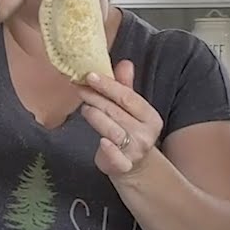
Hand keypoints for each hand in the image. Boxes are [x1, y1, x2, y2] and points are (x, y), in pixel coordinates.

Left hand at [77, 60, 163, 178]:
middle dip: (96, 98)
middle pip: (116, 112)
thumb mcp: (130, 109)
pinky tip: (101, 142)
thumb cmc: (128, 131)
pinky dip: (109, 150)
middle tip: (79, 87)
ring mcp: (136, 151)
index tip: (90, 75)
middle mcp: (146, 134)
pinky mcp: (124, 166)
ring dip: (96, 117)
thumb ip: (125, 87)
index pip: (127, 97)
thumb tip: (125, 63)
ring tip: (85, 108)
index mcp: (150, 116)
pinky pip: (117, 157)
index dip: (108, 85)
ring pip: (112, 131)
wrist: (133, 166)